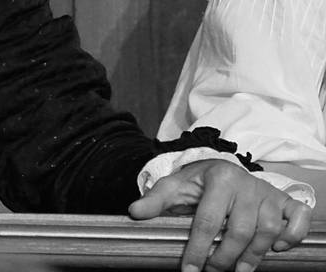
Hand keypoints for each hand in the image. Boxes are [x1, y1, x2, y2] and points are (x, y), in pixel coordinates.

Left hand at [129, 159, 310, 271]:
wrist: (222, 170)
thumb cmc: (197, 183)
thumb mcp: (174, 187)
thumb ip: (155, 200)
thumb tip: (134, 212)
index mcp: (218, 178)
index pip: (207, 220)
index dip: (197, 249)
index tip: (189, 271)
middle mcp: (247, 183)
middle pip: (238, 230)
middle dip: (224, 258)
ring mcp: (268, 193)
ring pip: (268, 230)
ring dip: (254, 255)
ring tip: (237, 271)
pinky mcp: (285, 200)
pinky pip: (297, 218)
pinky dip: (292, 235)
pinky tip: (276, 249)